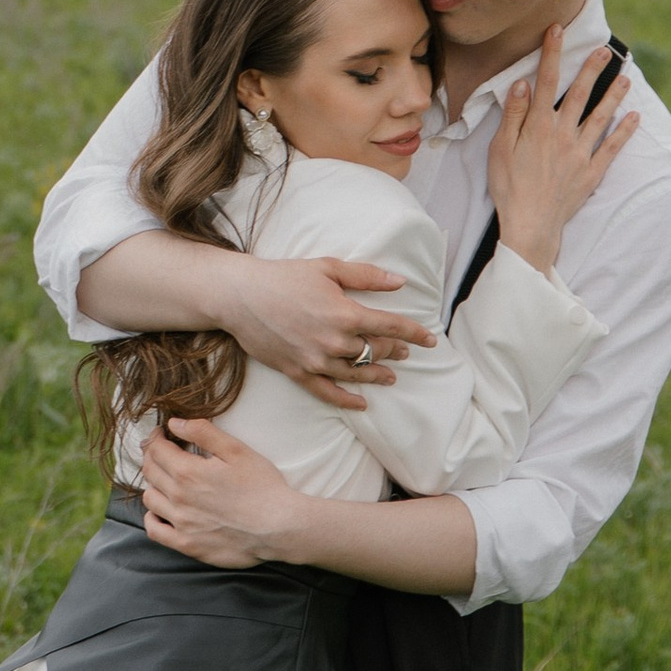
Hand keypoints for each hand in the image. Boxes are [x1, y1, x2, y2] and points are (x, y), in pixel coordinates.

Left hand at [140, 414, 302, 567]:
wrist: (279, 527)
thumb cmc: (262, 486)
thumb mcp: (236, 450)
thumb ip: (203, 432)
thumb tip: (174, 423)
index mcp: (188, 472)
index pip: (157, 450)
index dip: (156, 437)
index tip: (162, 433)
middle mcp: (178, 498)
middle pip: (150, 472)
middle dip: (153, 457)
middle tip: (163, 452)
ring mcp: (181, 523)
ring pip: (150, 499)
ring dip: (154, 485)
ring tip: (166, 480)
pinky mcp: (187, 544)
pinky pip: (154, 531)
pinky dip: (152, 518)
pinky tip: (162, 511)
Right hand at [204, 255, 439, 414]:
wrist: (240, 296)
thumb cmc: (284, 277)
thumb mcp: (328, 267)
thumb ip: (367, 276)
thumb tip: (399, 282)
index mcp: (345, 313)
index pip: (391, 327)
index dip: (414, 333)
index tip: (431, 339)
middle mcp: (335, 341)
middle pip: (376, 351)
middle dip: (395, 351)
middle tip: (404, 352)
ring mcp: (316, 360)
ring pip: (357, 374)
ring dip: (377, 375)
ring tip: (390, 376)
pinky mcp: (298, 372)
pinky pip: (328, 393)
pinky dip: (347, 400)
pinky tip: (362, 403)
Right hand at [485, 32, 640, 271]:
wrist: (530, 224)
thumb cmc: (509, 187)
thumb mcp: (500, 149)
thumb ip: (513, 115)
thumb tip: (522, 84)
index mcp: (538, 126)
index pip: (545, 82)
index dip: (551, 54)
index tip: (557, 31)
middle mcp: (563, 134)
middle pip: (579, 94)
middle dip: (591, 69)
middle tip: (604, 49)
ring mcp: (581, 152)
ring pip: (601, 117)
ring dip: (614, 96)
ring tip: (626, 78)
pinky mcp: (592, 171)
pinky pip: (612, 147)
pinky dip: (624, 132)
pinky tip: (634, 118)